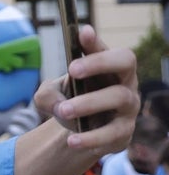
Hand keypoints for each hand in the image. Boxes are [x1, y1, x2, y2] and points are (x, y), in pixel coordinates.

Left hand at [34, 25, 137, 155]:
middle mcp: (124, 82)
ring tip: (63, 110)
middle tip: (72, 69)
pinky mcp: (124, 132)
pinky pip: (113, 133)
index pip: (107, 48)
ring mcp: (128, 107)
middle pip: (126, 62)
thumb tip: (58, 103)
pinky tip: (72, 140)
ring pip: (120, 97)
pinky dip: (91, 138)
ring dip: (90, 102)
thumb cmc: (69, 103)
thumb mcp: (50, 96)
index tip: (82, 33)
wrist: (77, 134)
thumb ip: (48, 94)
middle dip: (100, 62)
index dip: (97, 42)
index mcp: (107, 67)